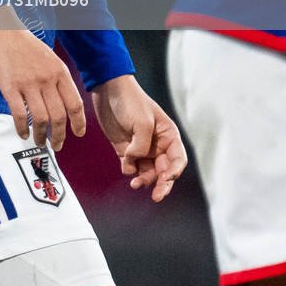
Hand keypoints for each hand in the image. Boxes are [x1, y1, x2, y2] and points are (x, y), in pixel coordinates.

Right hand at [0, 20, 84, 148]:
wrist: (1, 29)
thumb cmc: (24, 45)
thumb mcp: (49, 58)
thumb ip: (57, 79)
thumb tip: (62, 104)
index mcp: (60, 71)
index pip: (75, 104)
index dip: (79, 123)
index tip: (77, 134)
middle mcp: (47, 79)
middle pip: (59, 116)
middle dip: (59, 136)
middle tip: (56, 145)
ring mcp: (28, 83)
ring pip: (41, 119)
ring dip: (41, 135)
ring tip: (39, 142)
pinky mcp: (10, 87)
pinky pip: (19, 114)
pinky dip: (22, 128)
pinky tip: (22, 133)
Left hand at [90, 75, 186, 201]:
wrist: (107, 88)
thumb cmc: (130, 101)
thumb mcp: (142, 122)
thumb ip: (142, 146)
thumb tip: (135, 162)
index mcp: (168, 135)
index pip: (178, 159)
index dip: (175, 172)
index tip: (167, 178)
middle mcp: (157, 144)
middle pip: (164, 171)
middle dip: (162, 184)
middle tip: (157, 196)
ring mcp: (141, 148)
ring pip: (148, 172)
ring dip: (144, 180)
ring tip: (135, 184)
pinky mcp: (125, 149)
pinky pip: (131, 167)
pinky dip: (129, 170)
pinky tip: (126, 166)